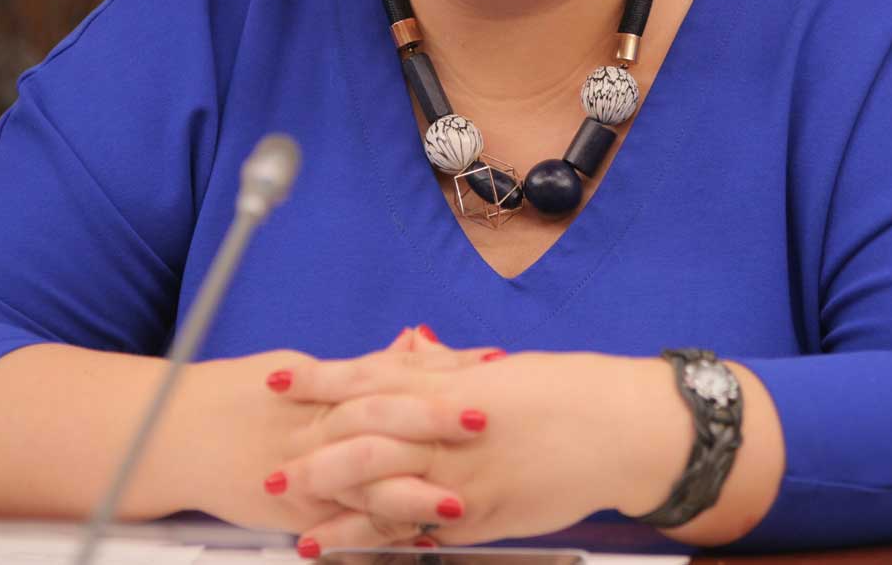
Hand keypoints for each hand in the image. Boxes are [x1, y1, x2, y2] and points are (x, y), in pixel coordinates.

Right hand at [187, 328, 494, 544]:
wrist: (176, 434)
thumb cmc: (242, 399)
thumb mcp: (302, 370)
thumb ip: (363, 367)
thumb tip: (416, 343)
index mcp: (323, 383)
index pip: (390, 371)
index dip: (442, 367)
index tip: (490, 362)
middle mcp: (314, 422)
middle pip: (380, 415)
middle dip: (433, 418)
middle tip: (484, 418)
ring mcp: (303, 467)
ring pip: (362, 475)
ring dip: (413, 489)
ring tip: (460, 500)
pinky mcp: (293, 510)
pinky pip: (341, 520)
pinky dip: (377, 528)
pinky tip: (414, 538)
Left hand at [269, 348, 690, 548]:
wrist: (622, 432)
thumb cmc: (564, 393)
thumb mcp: (498, 371)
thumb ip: (444, 364)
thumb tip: (401, 346)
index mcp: (454, 385)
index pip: (372, 378)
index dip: (320, 380)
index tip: (278, 377)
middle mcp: (453, 432)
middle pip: (366, 440)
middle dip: (313, 455)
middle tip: (270, 467)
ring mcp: (466, 479)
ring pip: (386, 493)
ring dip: (335, 509)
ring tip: (293, 523)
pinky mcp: (482, 519)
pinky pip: (420, 531)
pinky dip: (379, 540)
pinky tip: (348, 548)